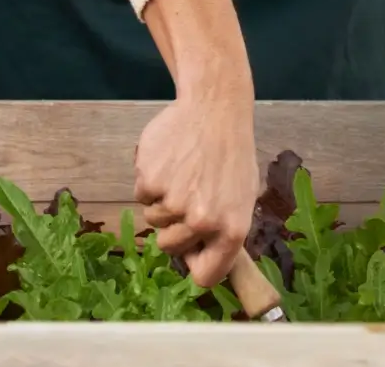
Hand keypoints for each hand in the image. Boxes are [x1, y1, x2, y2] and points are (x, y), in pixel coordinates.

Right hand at [133, 88, 259, 286]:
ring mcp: (174, 201)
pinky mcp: (150, 182)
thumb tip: (200, 263)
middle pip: (171, 248)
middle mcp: (202, 221)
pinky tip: (170, 161)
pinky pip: (142, 196)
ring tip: (184, 172)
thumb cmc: (231, 153)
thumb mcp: (243, 195)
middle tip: (190, 196)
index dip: (196, 266)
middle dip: (175, 228)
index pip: (206, 277)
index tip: (193, 254)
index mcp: (232, 228)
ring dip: (163, 201)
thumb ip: (224, 232)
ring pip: (154, 221)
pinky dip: (150, 182)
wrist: (215, 108)